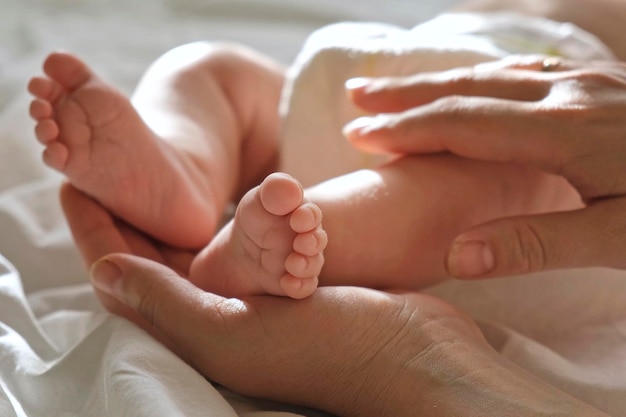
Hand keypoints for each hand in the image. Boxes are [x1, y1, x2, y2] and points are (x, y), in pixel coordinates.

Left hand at [61, 183, 605, 415]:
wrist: (414, 353)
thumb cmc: (331, 350)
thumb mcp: (235, 333)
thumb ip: (168, 304)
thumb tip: (105, 270)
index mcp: (195, 334)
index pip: (126, 278)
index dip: (96, 232)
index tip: (75, 182)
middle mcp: (217, 318)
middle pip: (157, 259)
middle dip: (133, 214)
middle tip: (111, 164)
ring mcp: (253, 300)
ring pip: (200, 246)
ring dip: (182, 209)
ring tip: (159, 167)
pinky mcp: (286, 283)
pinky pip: (243, 240)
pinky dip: (228, 212)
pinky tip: (225, 188)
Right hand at [344, 55, 625, 277]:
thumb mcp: (623, 240)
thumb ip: (538, 243)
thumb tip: (458, 254)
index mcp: (564, 132)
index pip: (464, 125)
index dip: (407, 130)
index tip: (360, 135)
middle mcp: (568, 96)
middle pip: (468, 88)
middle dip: (406, 93)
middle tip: (355, 94)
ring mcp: (586, 84)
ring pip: (493, 75)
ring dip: (437, 80)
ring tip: (394, 84)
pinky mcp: (600, 87)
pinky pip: (525, 72)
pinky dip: (483, 77)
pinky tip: (476, 81)